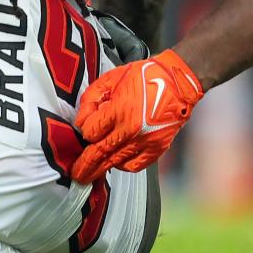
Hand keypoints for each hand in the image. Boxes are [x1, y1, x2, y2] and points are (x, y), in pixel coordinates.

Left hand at [71, 50, 202, 183]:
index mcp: (119, 110)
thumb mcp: (110, 79)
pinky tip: (115, 163)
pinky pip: (134, 165)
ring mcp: (145, 142)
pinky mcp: (157, 148)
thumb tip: (81, 122)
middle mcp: (131, 130)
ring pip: (115, 162)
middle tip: (76, 174)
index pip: (91, 132)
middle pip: (100, 153)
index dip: (84, 132)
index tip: (85, 130)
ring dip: (100, 170)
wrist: (177, 83)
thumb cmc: (144, 77)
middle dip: (85, 166)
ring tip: (90, 175)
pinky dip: (122, 166)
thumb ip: (91, 99)